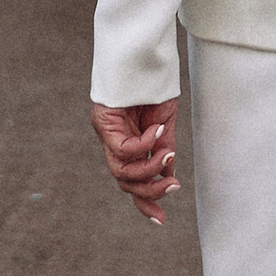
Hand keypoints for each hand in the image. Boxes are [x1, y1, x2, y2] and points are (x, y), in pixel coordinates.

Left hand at [90, 96, 179, 225]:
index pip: (131, 180)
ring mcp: (106, 133)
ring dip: (147, 171)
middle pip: (124, 182)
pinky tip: (157, 131)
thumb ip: (162, 149)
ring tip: (167, 159)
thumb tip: (168, 177)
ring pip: (121, 171)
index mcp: (129, 143)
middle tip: (173, 186)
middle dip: (149, 192)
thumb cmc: (152, 85)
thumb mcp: (163, 123)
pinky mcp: (102, 122)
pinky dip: (143, 145)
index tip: (161, 220)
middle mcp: (114, 141)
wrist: (142, 55)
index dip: (144, 202)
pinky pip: (122, 149)